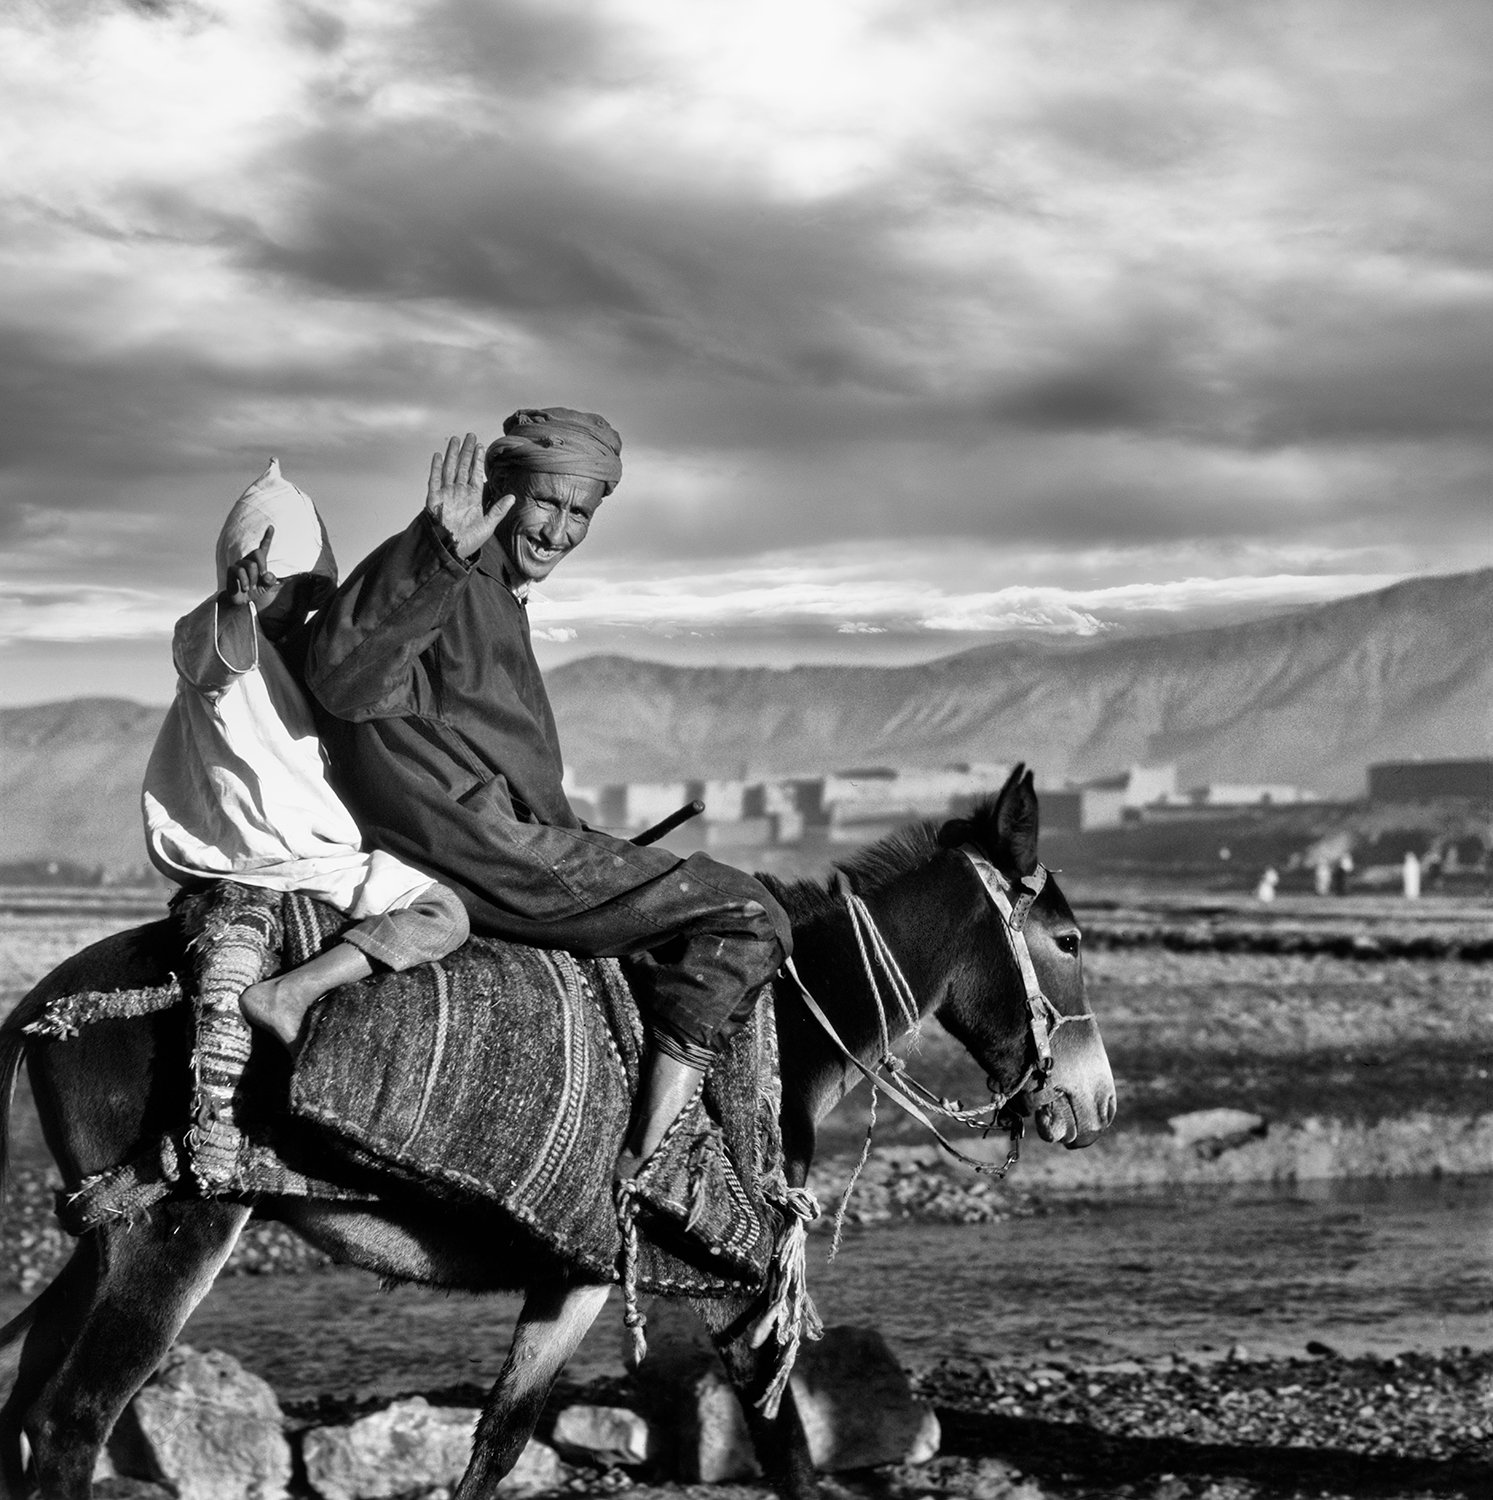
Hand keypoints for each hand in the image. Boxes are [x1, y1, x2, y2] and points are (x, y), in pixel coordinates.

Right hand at [223, 526, 282, 609]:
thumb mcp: (267, 586)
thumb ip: (271, 580)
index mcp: (259, 562)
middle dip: (262, 565)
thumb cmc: (256, 591)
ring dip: (253, 578)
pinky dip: (245, 581)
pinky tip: (245, 588)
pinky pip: (240, 571)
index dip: (267, 537)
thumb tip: (268, 575)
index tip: (271, 527)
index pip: (263, 547)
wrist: (243, 602)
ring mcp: (239, 564)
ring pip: (250, 565)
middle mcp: (249, 560)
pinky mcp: (231, 570)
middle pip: (257, 552)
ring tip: (252, 587)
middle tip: (262, 577)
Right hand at [426, 433, 512, 557]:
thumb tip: (512, 497)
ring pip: (449, 469)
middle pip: (463, 467)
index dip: (478, 460)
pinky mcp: (433, 499)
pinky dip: (435, 468)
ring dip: (452, 454)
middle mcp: (459, 493)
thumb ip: (498, 509)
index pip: (475, 474)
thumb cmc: (469, 542)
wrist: (451, 551)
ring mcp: (446, 495)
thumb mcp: (488, 525)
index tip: (482, 446)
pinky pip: (434, 480)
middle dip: (467, 451)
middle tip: (471, 435)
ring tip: (455, 440)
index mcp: (472, 498)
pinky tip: (438, 455)